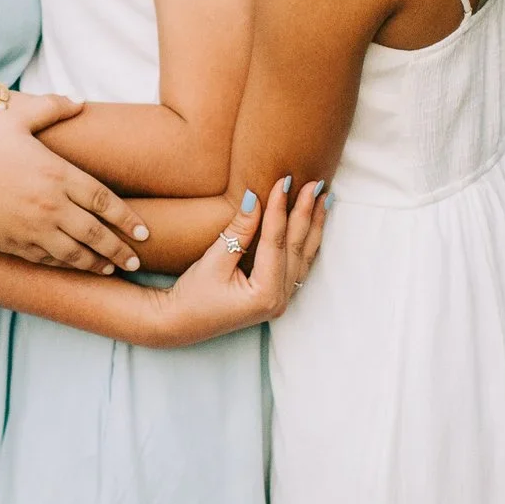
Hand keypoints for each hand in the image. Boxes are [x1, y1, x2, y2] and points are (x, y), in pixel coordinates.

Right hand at [0, 100, 145, 274]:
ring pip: (75, 254)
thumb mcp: (13, 119)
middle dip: (120, 248)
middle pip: (96, 233)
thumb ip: (49, 108)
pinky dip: (67, 266)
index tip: (144, 231)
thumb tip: (79, 101)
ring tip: (113, 267)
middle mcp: (49, 206)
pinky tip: (76, 267)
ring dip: (98, 263)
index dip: (127, 219)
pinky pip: (49, 260)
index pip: (104, 200)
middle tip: (137, 258)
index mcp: (55, 174)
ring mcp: (32, 229)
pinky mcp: (14, 246)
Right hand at [140, 177, 329, 348]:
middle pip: (296, 248)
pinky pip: (298, 264)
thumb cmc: (193, 295)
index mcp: (265, 294)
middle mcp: (280, 299)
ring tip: (323, 199)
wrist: (181, 322)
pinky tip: (313, 225)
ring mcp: (281, 300)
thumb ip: (239, 230)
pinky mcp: (277, 296)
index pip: (275, 242)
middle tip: (314, 183)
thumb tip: (255, 197)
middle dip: (306, 213)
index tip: (284, 181)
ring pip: (303, 256)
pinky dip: (306, 241)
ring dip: (313, 226)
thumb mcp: (214, 260)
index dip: (279, 209)